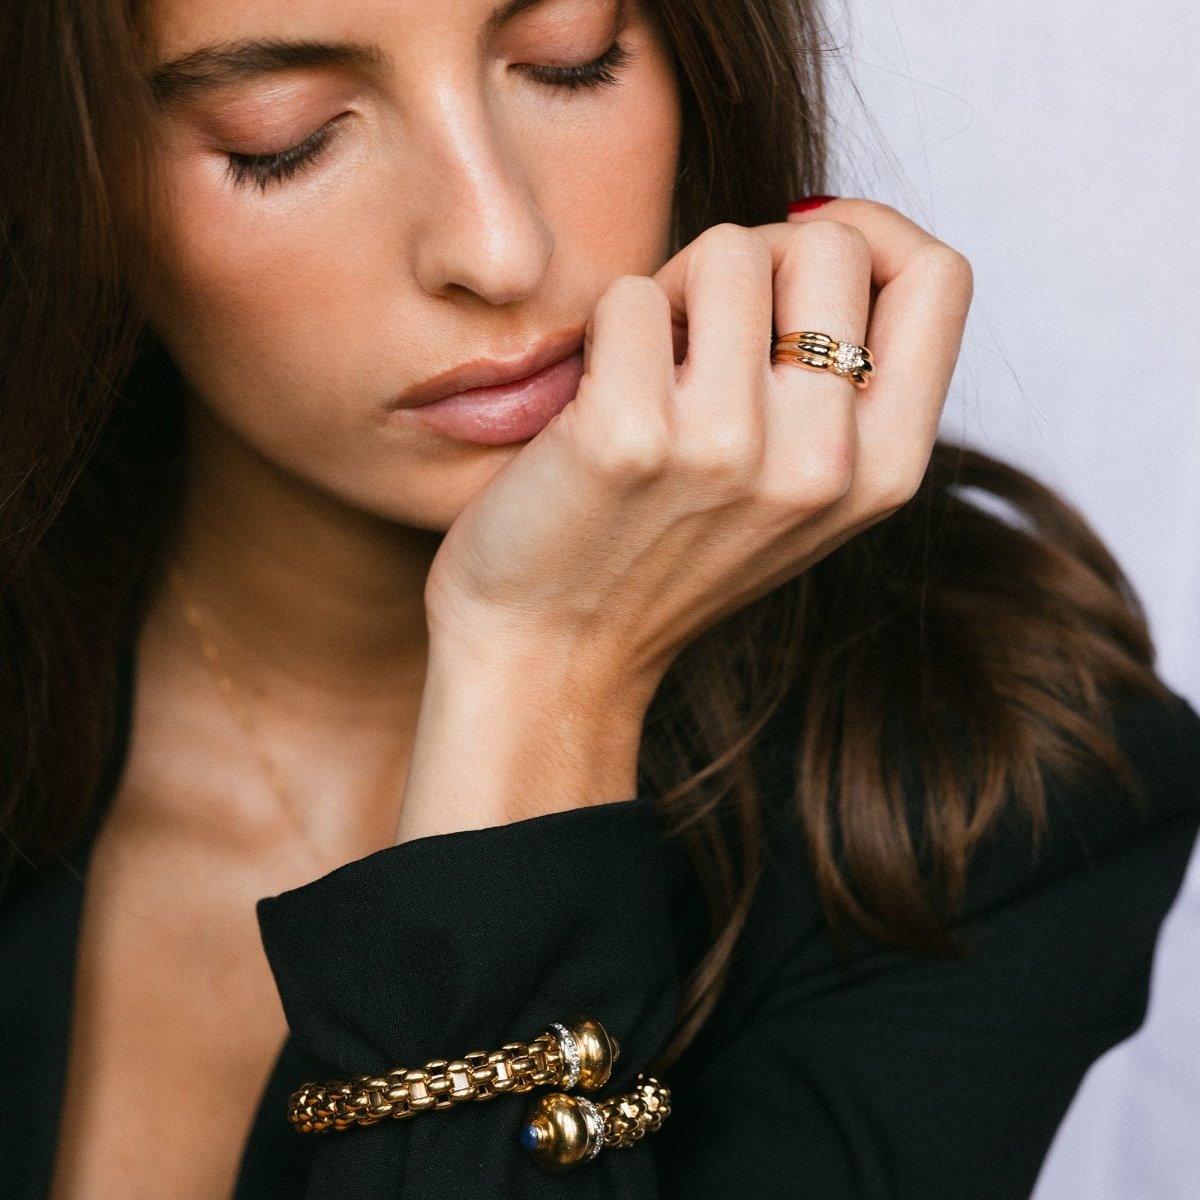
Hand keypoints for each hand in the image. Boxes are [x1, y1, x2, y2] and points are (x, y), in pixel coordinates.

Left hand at [398, 201, 971, 839]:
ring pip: (730, 250)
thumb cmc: (667, 552)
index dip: (870, 232)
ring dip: (675, 289)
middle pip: (830, 243)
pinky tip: (594, 396)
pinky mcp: (628, 438)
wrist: (556, 650)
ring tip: (647, 366)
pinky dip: (605, 328)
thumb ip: (843, 382)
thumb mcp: (798, 490)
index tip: (798, 260)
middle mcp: (822, 465)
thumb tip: (826, 224)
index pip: (939, 275)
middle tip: (701, 328)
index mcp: (884, 472)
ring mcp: (728, 452)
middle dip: (756, 257)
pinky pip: (630, 296)